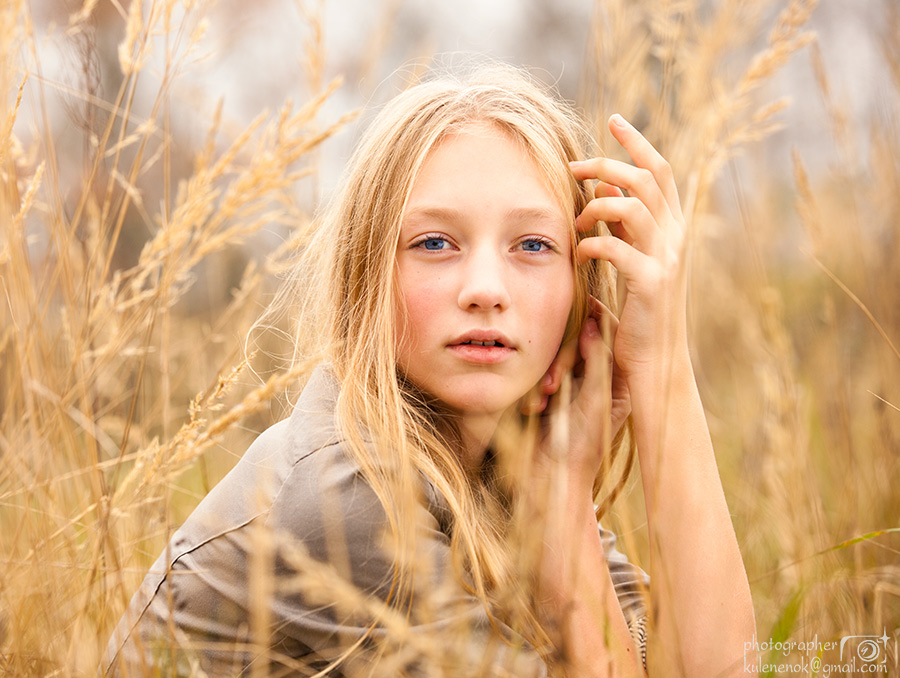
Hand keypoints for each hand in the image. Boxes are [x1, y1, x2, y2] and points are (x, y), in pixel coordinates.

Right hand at [529, 296, 630, 487]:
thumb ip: (597, 361)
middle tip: (555, 382)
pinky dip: (537, 388)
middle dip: (565, 358)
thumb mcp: (594, 401)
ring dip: (549, 374)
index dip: (600, 319)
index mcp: (619, 383)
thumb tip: (594, 326)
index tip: (584, 303)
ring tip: (545, 399)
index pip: (613, 340)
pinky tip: (535, 408)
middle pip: (582, 344)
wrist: (549, 479)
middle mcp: (598, 382)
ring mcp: (573, 388)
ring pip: (559, 357)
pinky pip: (541, 373)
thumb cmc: (579, 446)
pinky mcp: (551, 395)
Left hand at [570, 114, 688, 381]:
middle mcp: (676, 238)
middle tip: (574, 164)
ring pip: (633, 205)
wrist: (657, 364)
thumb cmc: (638, 314)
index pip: (660, 171)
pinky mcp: (651, 284)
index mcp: (672, 228)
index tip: (613, 119)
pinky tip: (580, 251)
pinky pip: (616, 248)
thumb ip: (623, 224)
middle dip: (607, 162)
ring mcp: (666, 260)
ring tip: (577, 219)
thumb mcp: (631, 259)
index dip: (638, 142)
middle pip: (645, 178)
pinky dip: (593, 243)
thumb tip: (605, 184)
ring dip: (597, 204)